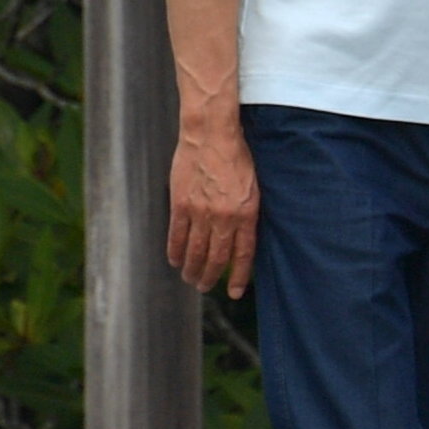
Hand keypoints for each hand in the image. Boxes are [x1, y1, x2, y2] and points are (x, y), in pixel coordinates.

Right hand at [166, 115, 259, 295]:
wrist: (211, 135)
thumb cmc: (237, 158)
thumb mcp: (253, 189)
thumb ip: (248, 215)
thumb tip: (243, 239)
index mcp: (246, 214)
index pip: (243, 255)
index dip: (238, 276)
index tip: (234, 293)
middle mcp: (224, 217)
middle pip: (217, 257)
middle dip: (210, 277)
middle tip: (203, 287)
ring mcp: (201, 211)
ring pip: (195, 250)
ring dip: (191, 268)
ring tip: (190, 279)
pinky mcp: (181, 203)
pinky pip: (177, 235)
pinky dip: (175, 250)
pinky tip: (174, 260)